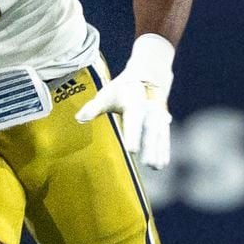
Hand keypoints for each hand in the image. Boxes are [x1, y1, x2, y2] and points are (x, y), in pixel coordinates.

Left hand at [75, 34, 173, 168]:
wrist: (147, 76)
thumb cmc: (121, 90)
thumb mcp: (107, 95)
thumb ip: (94, 107)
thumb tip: (79, 118)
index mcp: (134, 103)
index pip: (134, 120)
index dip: (133, 135)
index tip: (131, 150)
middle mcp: (150, 110)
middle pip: (150, 130)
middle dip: (150, 147)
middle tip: (147, 163)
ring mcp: (159, 116)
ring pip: (160, 134)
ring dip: (159, 151)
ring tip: (156, 167)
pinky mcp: (163, 122)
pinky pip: (164, 136)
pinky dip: (164, 149)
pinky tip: (162, 164)